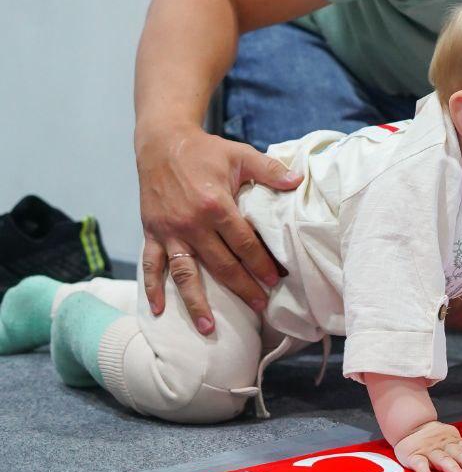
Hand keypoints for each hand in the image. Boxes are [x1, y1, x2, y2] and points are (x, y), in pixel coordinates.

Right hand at [136, 123, 301, 332]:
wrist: (162, 143)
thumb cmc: (206, 151)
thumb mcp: (241, 154)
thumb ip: (270, 170)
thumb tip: (298, 180)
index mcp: (216, 205)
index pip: (244, 244)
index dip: (261, 264)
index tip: (275, 281)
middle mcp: (191, 223)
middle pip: (220, 264)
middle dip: (241, 288)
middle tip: (259, 307)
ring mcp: (169, 231)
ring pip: (185, 273)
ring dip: (196, 302)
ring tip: (208, 328)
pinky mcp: (152, 233)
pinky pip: (151, 265)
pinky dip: (153, 288)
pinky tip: (159, 310)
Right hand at [394, 421, 461, 471]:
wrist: (411, 425)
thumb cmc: (434, 438)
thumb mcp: (450, 438)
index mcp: (454, 441)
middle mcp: (444, 445)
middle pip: (460, 454)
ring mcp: (429, 450)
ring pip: (443, 459)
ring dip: (453, 469)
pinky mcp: (414, 456)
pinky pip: (419, 463)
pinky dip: (424, 470)